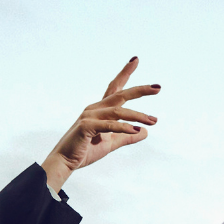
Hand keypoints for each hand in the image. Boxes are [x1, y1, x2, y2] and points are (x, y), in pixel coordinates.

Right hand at [42, 59, 160, 192]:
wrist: (65, 162)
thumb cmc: (85, 151)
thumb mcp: (110, 143)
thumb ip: (127, 137)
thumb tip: (145, 132)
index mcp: (100, 110)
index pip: (115, 88)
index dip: (125, 73)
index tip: (135, 60)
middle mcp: (95, 109)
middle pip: (121, 95)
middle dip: (140, 90)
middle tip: (158, 88)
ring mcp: (89, 116)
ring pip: (119, 111)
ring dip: (138, 116)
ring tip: (153, 121)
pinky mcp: (86, 126)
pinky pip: (110, 125)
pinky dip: (124, 127)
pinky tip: (137, 130)